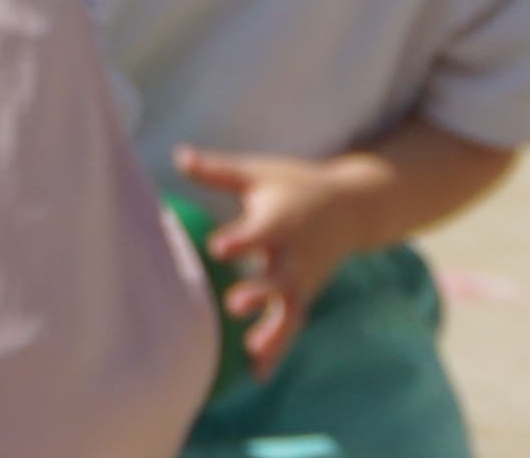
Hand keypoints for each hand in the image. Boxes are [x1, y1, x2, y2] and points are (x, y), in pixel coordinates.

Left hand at [171, 145, 378, 372]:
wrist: (351, 208)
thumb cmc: (293, 186)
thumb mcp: (258, 173)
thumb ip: (217, 170)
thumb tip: (178, 155)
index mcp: (281, 220)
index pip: (260, 231)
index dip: (240, 240)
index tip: (218, 249)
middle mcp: (294, 254)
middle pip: (280, 277)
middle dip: (260, 293)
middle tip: (233, 306)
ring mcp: (303, 279)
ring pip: (290, 311)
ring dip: (272, 332)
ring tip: (249, 354)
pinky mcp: (304, 296)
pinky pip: (291, 326)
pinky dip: (277, 349)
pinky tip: (255, 374)